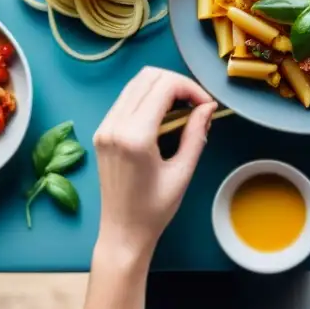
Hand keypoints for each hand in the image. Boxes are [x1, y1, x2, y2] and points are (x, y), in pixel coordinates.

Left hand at [92, 67, 217, 258]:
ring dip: (162, 87)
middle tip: (196, 104)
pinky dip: (148, 97)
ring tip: (182, 108)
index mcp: (134, 136)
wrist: (122, 232)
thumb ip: (195, 134)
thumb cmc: (154, 209)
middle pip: (148, 76)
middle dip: (177, 83)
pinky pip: (126, 98)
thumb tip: (207, 107)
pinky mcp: (102, 131)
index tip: (206, 105)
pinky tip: (163, 116)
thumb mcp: (182, 172)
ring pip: (136, 83)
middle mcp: (114, 125)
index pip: (164, 86)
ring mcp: (104, 127)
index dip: (190, 88)